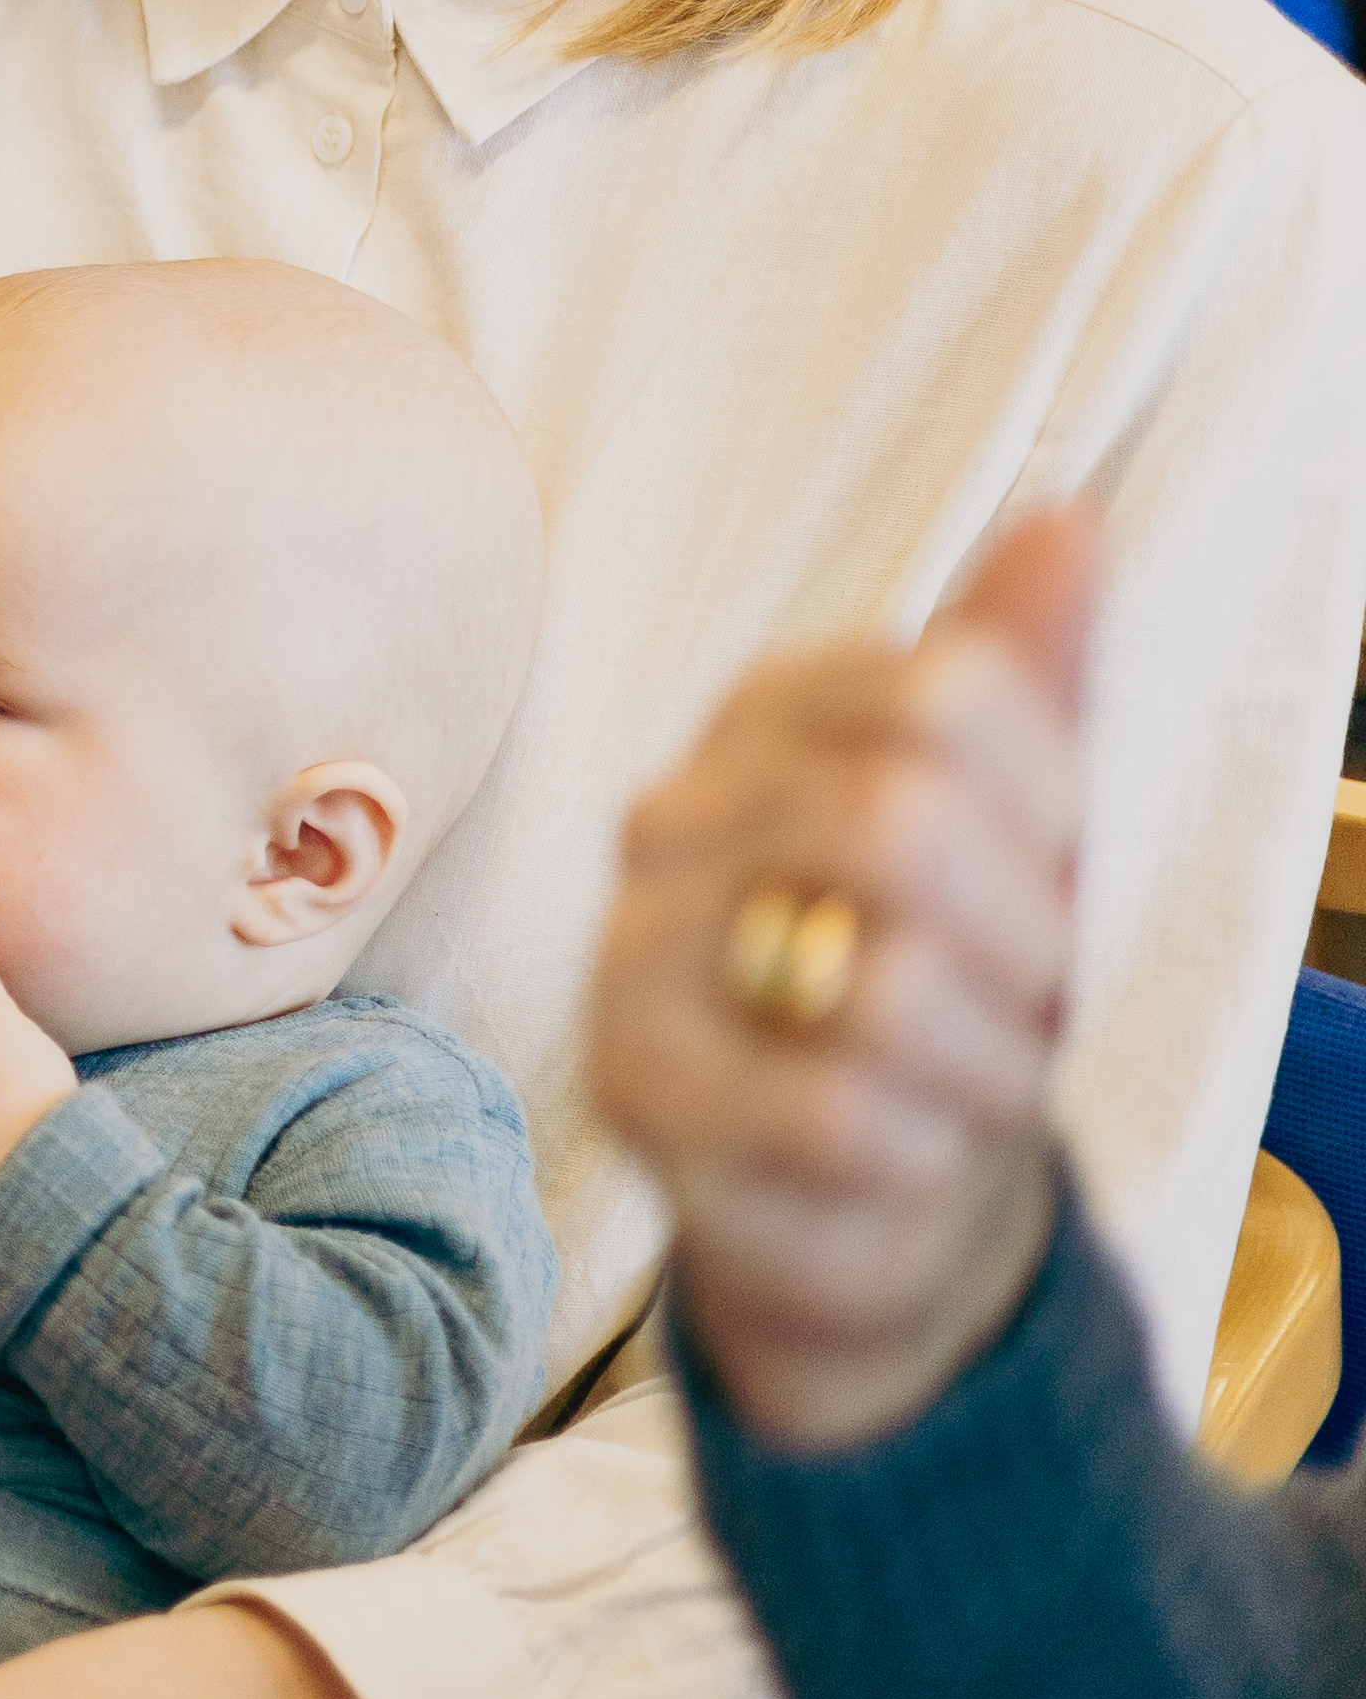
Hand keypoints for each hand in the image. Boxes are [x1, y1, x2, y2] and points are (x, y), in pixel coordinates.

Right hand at [595, 505, 1090, 1451]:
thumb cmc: (941, 977)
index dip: (1049, 798)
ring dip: (985, 1060)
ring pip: (878, 978)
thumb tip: (1069, 517)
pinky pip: (835, 1111)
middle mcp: (670, 814)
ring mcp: (631, 950)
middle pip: (901, 817)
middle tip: (1024, 996)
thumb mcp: (1015, 822)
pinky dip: (920, 1146)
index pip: (948, 690)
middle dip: (1024, 941)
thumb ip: (1026, 669)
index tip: (1046, 868)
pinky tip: (904, 1144)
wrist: (864, 1181)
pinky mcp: (630, 1086)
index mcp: (765, 720)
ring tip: (965, 1076)